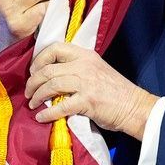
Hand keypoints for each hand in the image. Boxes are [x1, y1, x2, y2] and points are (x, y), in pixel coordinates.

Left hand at [25, 42, 157, 139]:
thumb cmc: (116, 91)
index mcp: (86, 55)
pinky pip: (60, 106)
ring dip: (37, 96)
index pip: (55, 48)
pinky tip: (41, 117)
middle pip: (48, 68)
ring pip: (51, 84)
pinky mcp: (87, 101)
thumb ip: (77, 69)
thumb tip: (52, 78)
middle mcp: (84, 65)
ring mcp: (85, 82)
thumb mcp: (96, 70)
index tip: (33, 71)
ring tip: (32, 104)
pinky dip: (47, 112)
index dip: (40, 58)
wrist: (135, 107)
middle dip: (33, 81)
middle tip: (28, 92)